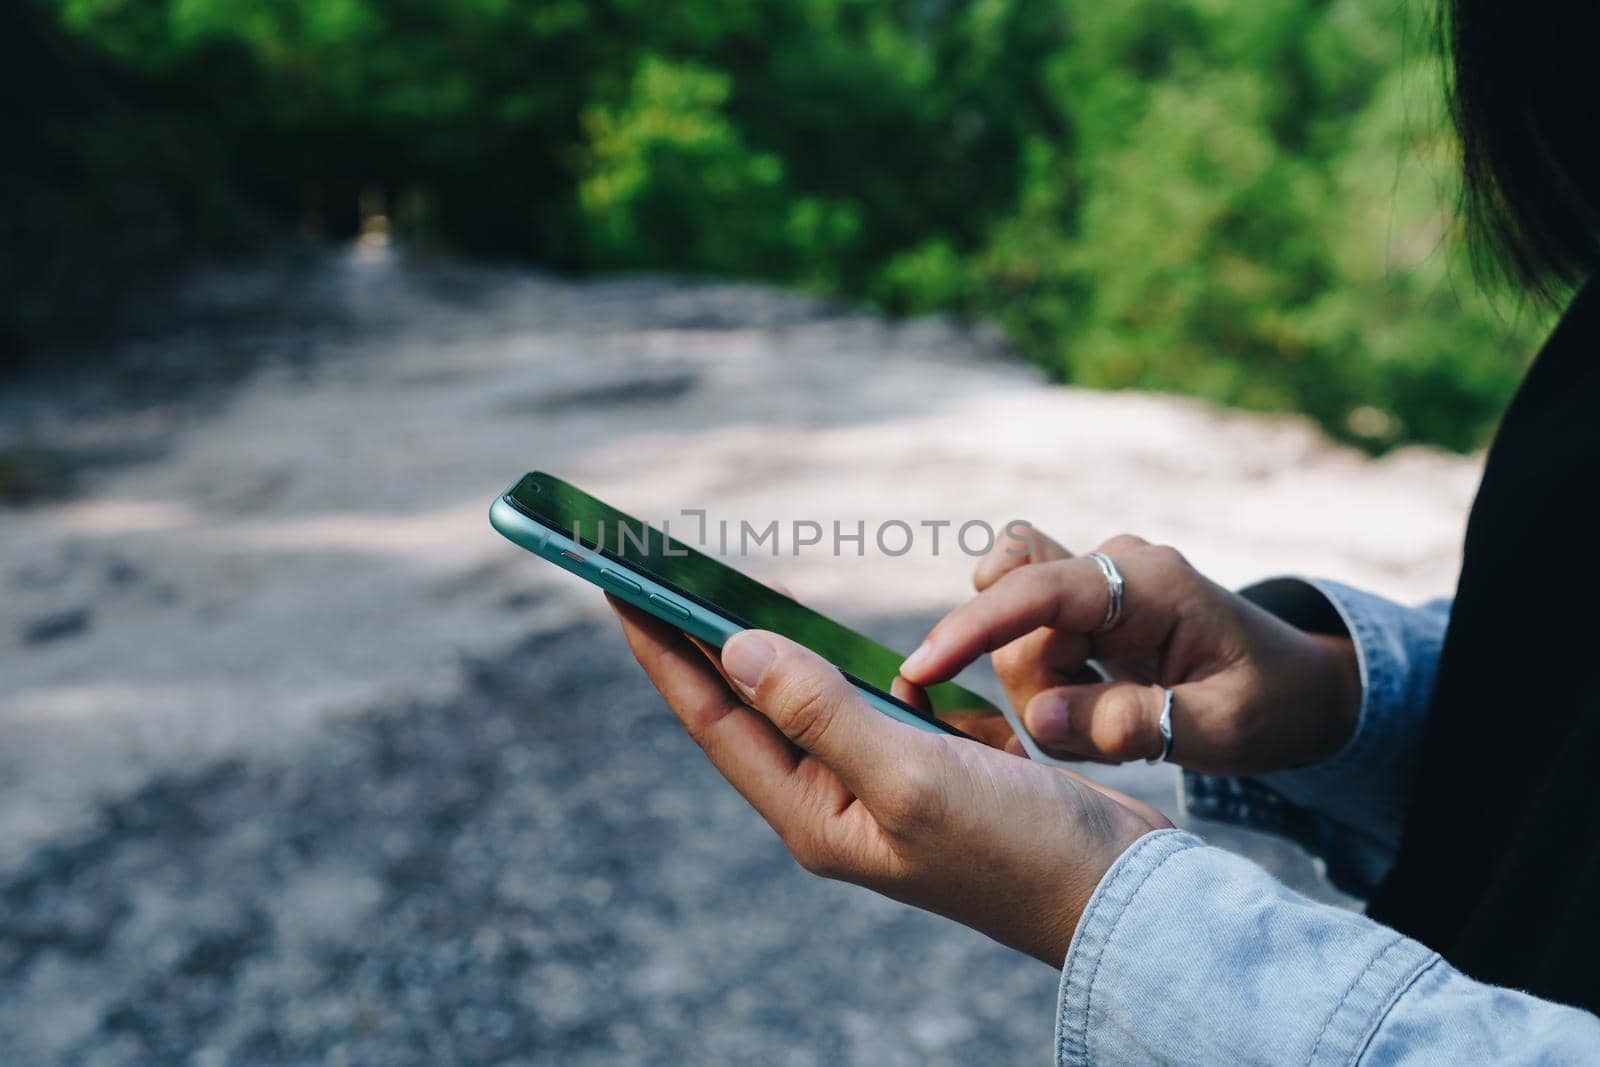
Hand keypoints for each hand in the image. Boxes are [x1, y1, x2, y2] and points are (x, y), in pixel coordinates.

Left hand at [607, 596, 1169, 966]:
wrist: (1123, 889)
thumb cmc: (1019, 850)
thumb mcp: (910, 778)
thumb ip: (822, 711)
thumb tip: (735, 648)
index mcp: (812, 813)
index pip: (714, 719)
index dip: (664, 651)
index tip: (621, 587)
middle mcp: (835, 799)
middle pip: (754, 704)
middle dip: (709, 637)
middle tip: (668, 569)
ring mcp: (883, 782)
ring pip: (816, 696)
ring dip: (785, 644)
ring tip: (740, 586)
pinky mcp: (932, 764)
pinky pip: (881, 700)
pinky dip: (867, 665)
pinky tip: (867, 645)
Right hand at [899, 530, 1361, 775]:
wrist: (1299, 688)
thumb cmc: (1271, 704)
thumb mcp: (1221, 729)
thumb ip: (1132, 724)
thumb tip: (1041, 719)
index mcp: (1149, 582)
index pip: (1039, 590)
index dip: (974, 626)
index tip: (923, 669)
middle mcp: (1110, 566)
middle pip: (1015, 623)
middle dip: (1039, 692)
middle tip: (1112, 736)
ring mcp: (1092, 584)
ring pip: (1016, 640)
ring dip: (1048, 697)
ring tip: (1122, 725)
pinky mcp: (1080, 607)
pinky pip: (1029, 647)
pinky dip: (1051, 690)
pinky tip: (1102, 708)